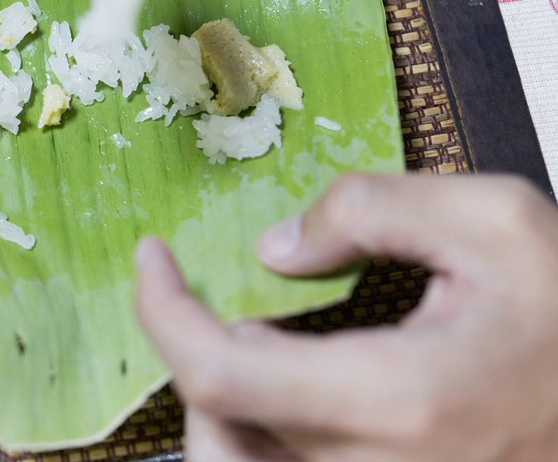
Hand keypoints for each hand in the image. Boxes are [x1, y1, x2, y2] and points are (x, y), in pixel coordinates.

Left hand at [134, 173, 557, 461]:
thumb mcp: (496, 222)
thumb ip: (373, 210)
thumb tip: (276, 250)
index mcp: (397, 398)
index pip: (219, 375)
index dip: (163, 314)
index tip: (153, 258)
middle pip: (219, 435)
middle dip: (194, 352)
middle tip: (212, 295)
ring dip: (219, 409)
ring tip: (255, 343)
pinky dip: (257, 439)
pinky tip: (288, 391)